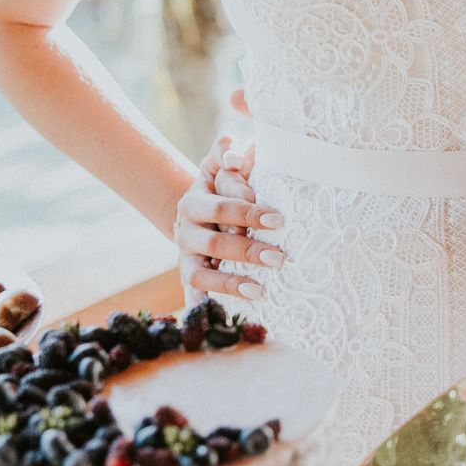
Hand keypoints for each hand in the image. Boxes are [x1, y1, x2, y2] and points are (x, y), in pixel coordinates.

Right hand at [174, 134, 282, 301]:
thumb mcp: (220, 169)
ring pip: (202, 273)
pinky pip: (194, 294)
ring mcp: (185, 256)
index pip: (222, 206)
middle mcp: (186, 230)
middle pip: (216, 242)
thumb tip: (235, 151)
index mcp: (195, 201)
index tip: (279, 220)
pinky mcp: (188, 277)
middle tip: (280, 258)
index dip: (248, 212)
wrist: (196, 215)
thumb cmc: (221, 188)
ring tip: (260, 290)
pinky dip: (202, 304)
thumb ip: (226, 156)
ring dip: (231, 283)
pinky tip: (218, 315)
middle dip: (248, 250)